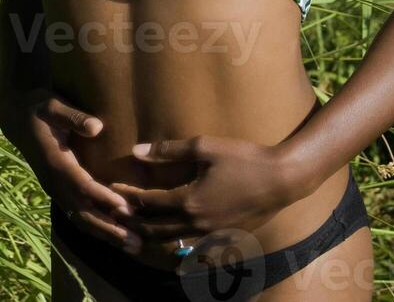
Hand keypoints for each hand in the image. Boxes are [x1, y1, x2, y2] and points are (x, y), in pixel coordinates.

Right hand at [0, 86, 141, 251]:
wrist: (16, 117)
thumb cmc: (39, 108)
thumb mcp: (52, 105)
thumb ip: (73, 116)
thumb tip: (97, 126)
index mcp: (55, 163)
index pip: (82, 185)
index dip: (103, 197)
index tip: (126, 208)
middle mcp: (54, 182)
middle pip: (83, 212)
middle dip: (109, 228)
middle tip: (136, 241)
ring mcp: (55, 189)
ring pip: (81, 219)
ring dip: (106, 234)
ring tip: (133, 246)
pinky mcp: (58, 191)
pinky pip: (78, 215)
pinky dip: (97, 227)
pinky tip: (115, 235)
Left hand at [110, 135, 292, 243]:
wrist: (282, 180)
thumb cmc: (243, 158)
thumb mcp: (204, 147)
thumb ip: (169, 150)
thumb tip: (137, 150)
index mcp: (189, 201)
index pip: (148, 202)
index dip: (128, 195)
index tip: (112, 188)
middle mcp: (196, 224)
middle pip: (154, 229)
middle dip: (132, 222)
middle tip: (114, 215)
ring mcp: (211, 234)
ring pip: (171, 242)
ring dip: (149, 236)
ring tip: (133, 231)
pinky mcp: (224, 237)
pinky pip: (191, 246)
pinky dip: (175, 243)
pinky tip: (170, 239)